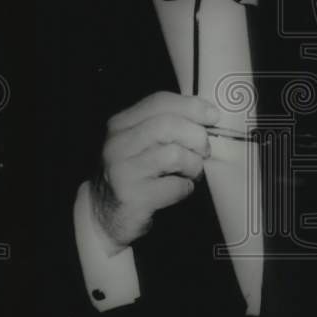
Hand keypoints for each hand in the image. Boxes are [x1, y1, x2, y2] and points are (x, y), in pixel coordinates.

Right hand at [90, 91, 218, 251]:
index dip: (192, 106)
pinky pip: (175, 186)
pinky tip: (180, 189)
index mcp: (121, 124)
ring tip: (192, 172)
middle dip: (196, 136)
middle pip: (168, 125)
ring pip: (174, 154)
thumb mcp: (139, 143)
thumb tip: (206, 114)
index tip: (213, 115)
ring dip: (193, 164)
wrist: (103, 215)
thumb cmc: (132, 175)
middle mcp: (118, 144)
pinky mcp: (133, 197)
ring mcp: (122, 171)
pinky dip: (186, 188)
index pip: (159, 101)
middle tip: (204, 151)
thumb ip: (164, 125)